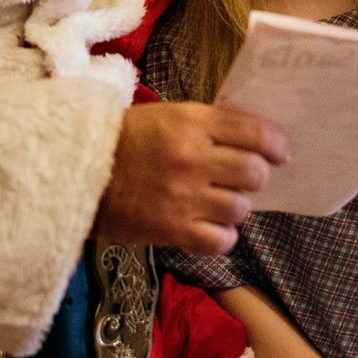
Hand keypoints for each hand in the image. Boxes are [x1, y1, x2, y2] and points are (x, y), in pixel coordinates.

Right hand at [96, 102, 288, 255]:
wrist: (78, 171)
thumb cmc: (125, 140)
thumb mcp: (167, 116)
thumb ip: (208, 126)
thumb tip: (254, 141)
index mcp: (193, 123)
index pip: (256, 133)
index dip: (276, 145)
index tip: (279, 153)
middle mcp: (194, 158)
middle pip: (254, 173)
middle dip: (255, 177)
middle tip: (241, 179)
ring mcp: (185, 196)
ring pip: (240, 208)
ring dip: (235, 207)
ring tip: (218, 203)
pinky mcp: (173, 229)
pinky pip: (221, 241)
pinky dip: (221, 237)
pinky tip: (209, 228)